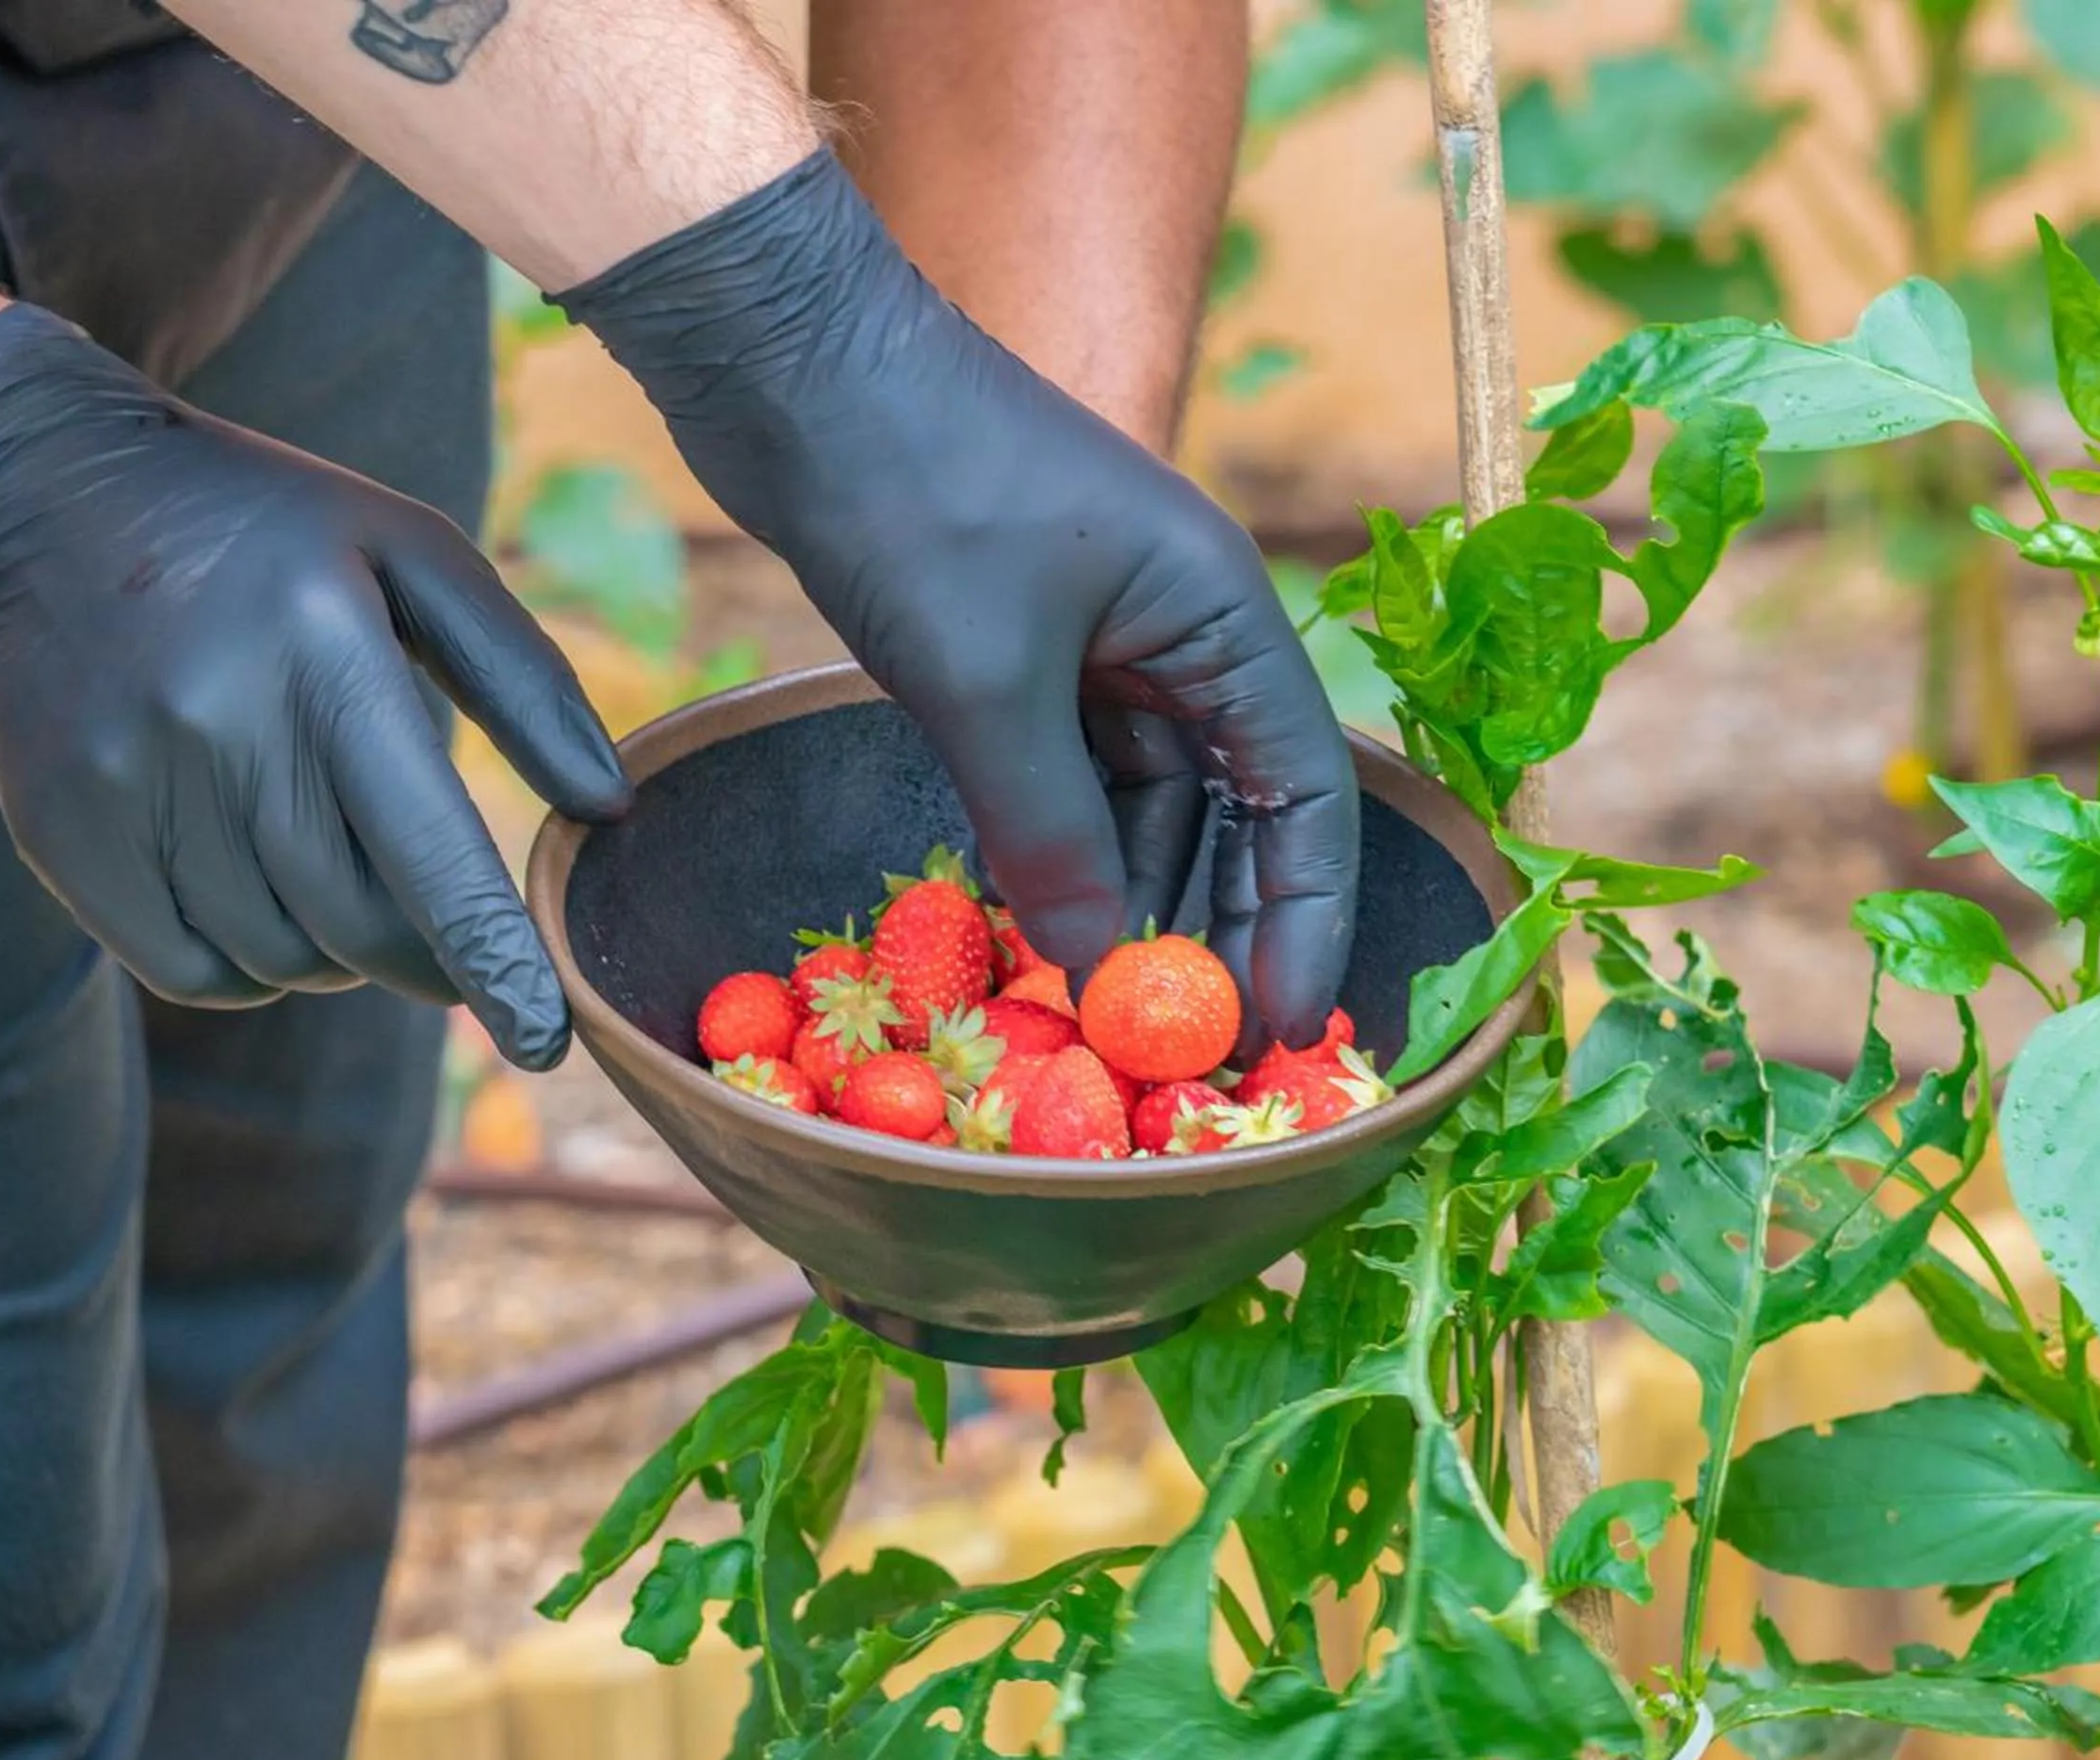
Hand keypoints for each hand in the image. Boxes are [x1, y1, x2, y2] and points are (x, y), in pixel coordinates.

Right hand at [0, 305, 627, 1068]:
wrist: (36, 490)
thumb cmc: (267, 531)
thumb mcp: (409, 551)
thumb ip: (522, 678)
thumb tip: (609, 809)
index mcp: (326, 648)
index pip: (428, 853)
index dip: (494, 963)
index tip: (547, 1044)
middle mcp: (219, 721)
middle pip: (360, 927)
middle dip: (422, 952)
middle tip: (434, 921)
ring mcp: (126, 781)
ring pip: (280, 959)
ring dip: (330, 949)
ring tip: (320, 851)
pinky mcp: (59, 829)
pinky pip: (189, 972)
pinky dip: (247, 965)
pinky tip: (252, 885)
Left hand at [555, 153, 1357, 1048]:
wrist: (792, 362)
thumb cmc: (915, 489)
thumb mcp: (987, 679)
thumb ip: (1051, 832)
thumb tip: (1102, 970)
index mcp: (1223, 614)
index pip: (1307, 793)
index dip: (1305, 919)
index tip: (1285, 1030)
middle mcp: (1183, 632)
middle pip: (1235, 812)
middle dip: (1219, 930)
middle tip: (1192, 1057)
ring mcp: (1102, 642)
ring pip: (1145, 806)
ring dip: (1130, 905)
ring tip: (1111, 1020)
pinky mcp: (1021, 652)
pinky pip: (1067, 780)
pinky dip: (1058, 856)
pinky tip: (1040, 934)